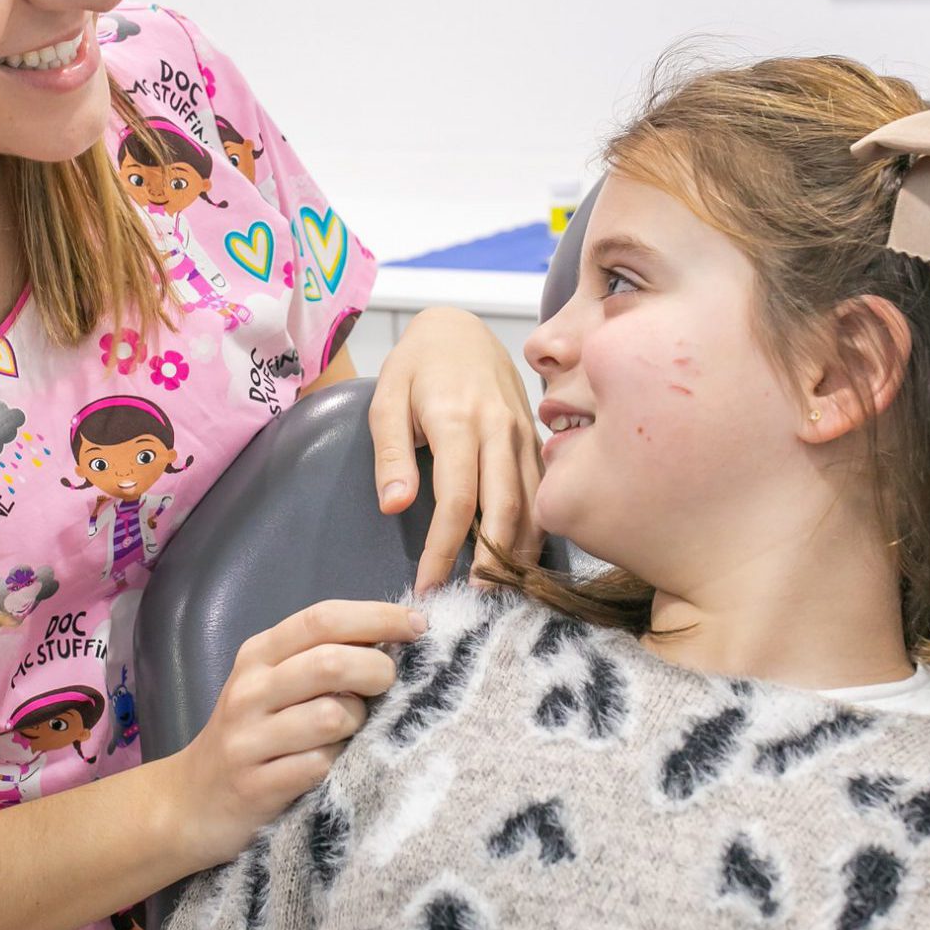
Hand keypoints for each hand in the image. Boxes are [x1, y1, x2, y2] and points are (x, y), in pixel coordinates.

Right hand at [157, 600, 423, 865]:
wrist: (191, 803)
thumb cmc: (252, 736)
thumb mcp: (275, 686)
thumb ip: (322, 659)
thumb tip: (395, 638)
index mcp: (259, 654)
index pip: (323, 618)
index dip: (377, 616)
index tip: (419, 625)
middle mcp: (250, 690)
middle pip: (331, 662)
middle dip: (377, 671)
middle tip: (388, 687)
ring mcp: (249, 739)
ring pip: (333, 716)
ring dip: (359, 725)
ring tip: (352, 734)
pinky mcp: (256, 786)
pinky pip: (320, 766)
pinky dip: (339, 765)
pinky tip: (334, 767)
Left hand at [368, 308, 542, 590]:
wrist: (460, 326)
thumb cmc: (416, 365)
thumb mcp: (386, 400)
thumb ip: (390, 455)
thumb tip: (396, 507)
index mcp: (459, 420)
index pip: (457, 501)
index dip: (442, 549)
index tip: (427, 584)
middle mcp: (499, 430)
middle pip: (505, 510)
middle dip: (491, 563)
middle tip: (473, 602)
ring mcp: (525, 434)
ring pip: (533, 504)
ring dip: (519, 552)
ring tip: (499, 590)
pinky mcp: (536, 439)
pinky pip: (543, 490)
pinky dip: (536, 527)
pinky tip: (522, 557)